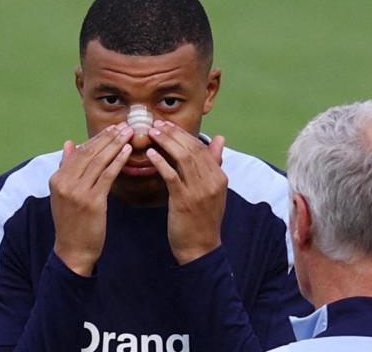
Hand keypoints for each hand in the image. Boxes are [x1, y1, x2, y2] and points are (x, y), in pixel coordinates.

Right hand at [49, 123, 133, 275]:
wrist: (72, 250)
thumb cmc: (72, 222)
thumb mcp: (63, 193)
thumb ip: (66, 167)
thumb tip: (68, 143)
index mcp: (57, 178)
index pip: (79, 152)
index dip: (97, 139)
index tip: (112, 128)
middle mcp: (65, 182)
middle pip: (89, 153)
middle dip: (108, 138)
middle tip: (124, 125)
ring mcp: (77, 192)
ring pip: (99, 162)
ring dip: (115, 145)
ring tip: (128, 134)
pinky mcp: (92, 202)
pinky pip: (107, 176)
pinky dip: (118, 162)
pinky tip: (128, 152)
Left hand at [146, 120, 227, 264]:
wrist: (201, 248)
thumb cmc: (204, 219)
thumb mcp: (214, 190)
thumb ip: (215, 163)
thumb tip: (220, 139)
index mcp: (219, 177)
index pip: (201, 147)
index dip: (183, 134)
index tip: (167, 125)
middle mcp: (212, 181)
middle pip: (192, 149)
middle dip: (173, 134)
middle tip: (157, 124)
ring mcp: (199, 191)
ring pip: (183, 158)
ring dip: (166, 143)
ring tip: (152, 133)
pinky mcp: (184, 201)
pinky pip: (172, 176)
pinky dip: (161, 162)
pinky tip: (150, 154)